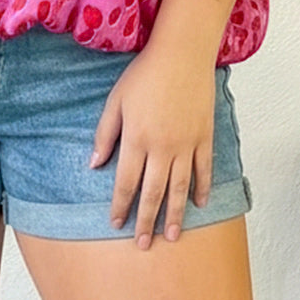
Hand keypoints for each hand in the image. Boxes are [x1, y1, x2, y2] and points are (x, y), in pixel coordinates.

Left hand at [90, 43, 215, 249]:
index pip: (125, 182)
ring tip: (172, 236)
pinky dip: (203, 188)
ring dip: (175, 214)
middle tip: (143, 244)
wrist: (181, 54)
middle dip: (147, 221)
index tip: (116, 224)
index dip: (120, 206)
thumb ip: (104, 134)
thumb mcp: (115, 101)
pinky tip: (200, 204)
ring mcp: (186, 144)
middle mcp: (161, 147)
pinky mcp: (204, 137)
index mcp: (136, 139)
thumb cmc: (144, 74)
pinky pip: (204, 169)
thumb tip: (94, 165)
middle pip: (153, 193)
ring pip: (180, 188)